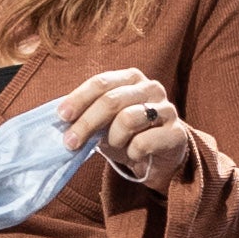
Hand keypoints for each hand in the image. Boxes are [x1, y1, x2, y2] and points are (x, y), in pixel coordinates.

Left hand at [61, 67, 191, 187]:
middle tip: (71, 143)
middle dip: (87, 123)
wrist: (160, 159)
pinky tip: (135, 155)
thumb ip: (87, 114)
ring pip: (128, 120)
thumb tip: (61, 119)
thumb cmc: (128, 136)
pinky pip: (143, 143)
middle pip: (111, 101)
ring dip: (113, 139)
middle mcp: (151, 87)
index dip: (79, 99)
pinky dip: (132, 153)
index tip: (62, 116)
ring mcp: (167, 109)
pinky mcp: (177, 132)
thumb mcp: (104, 122)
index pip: (101, 82)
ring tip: (114, 146)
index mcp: (131, 78)